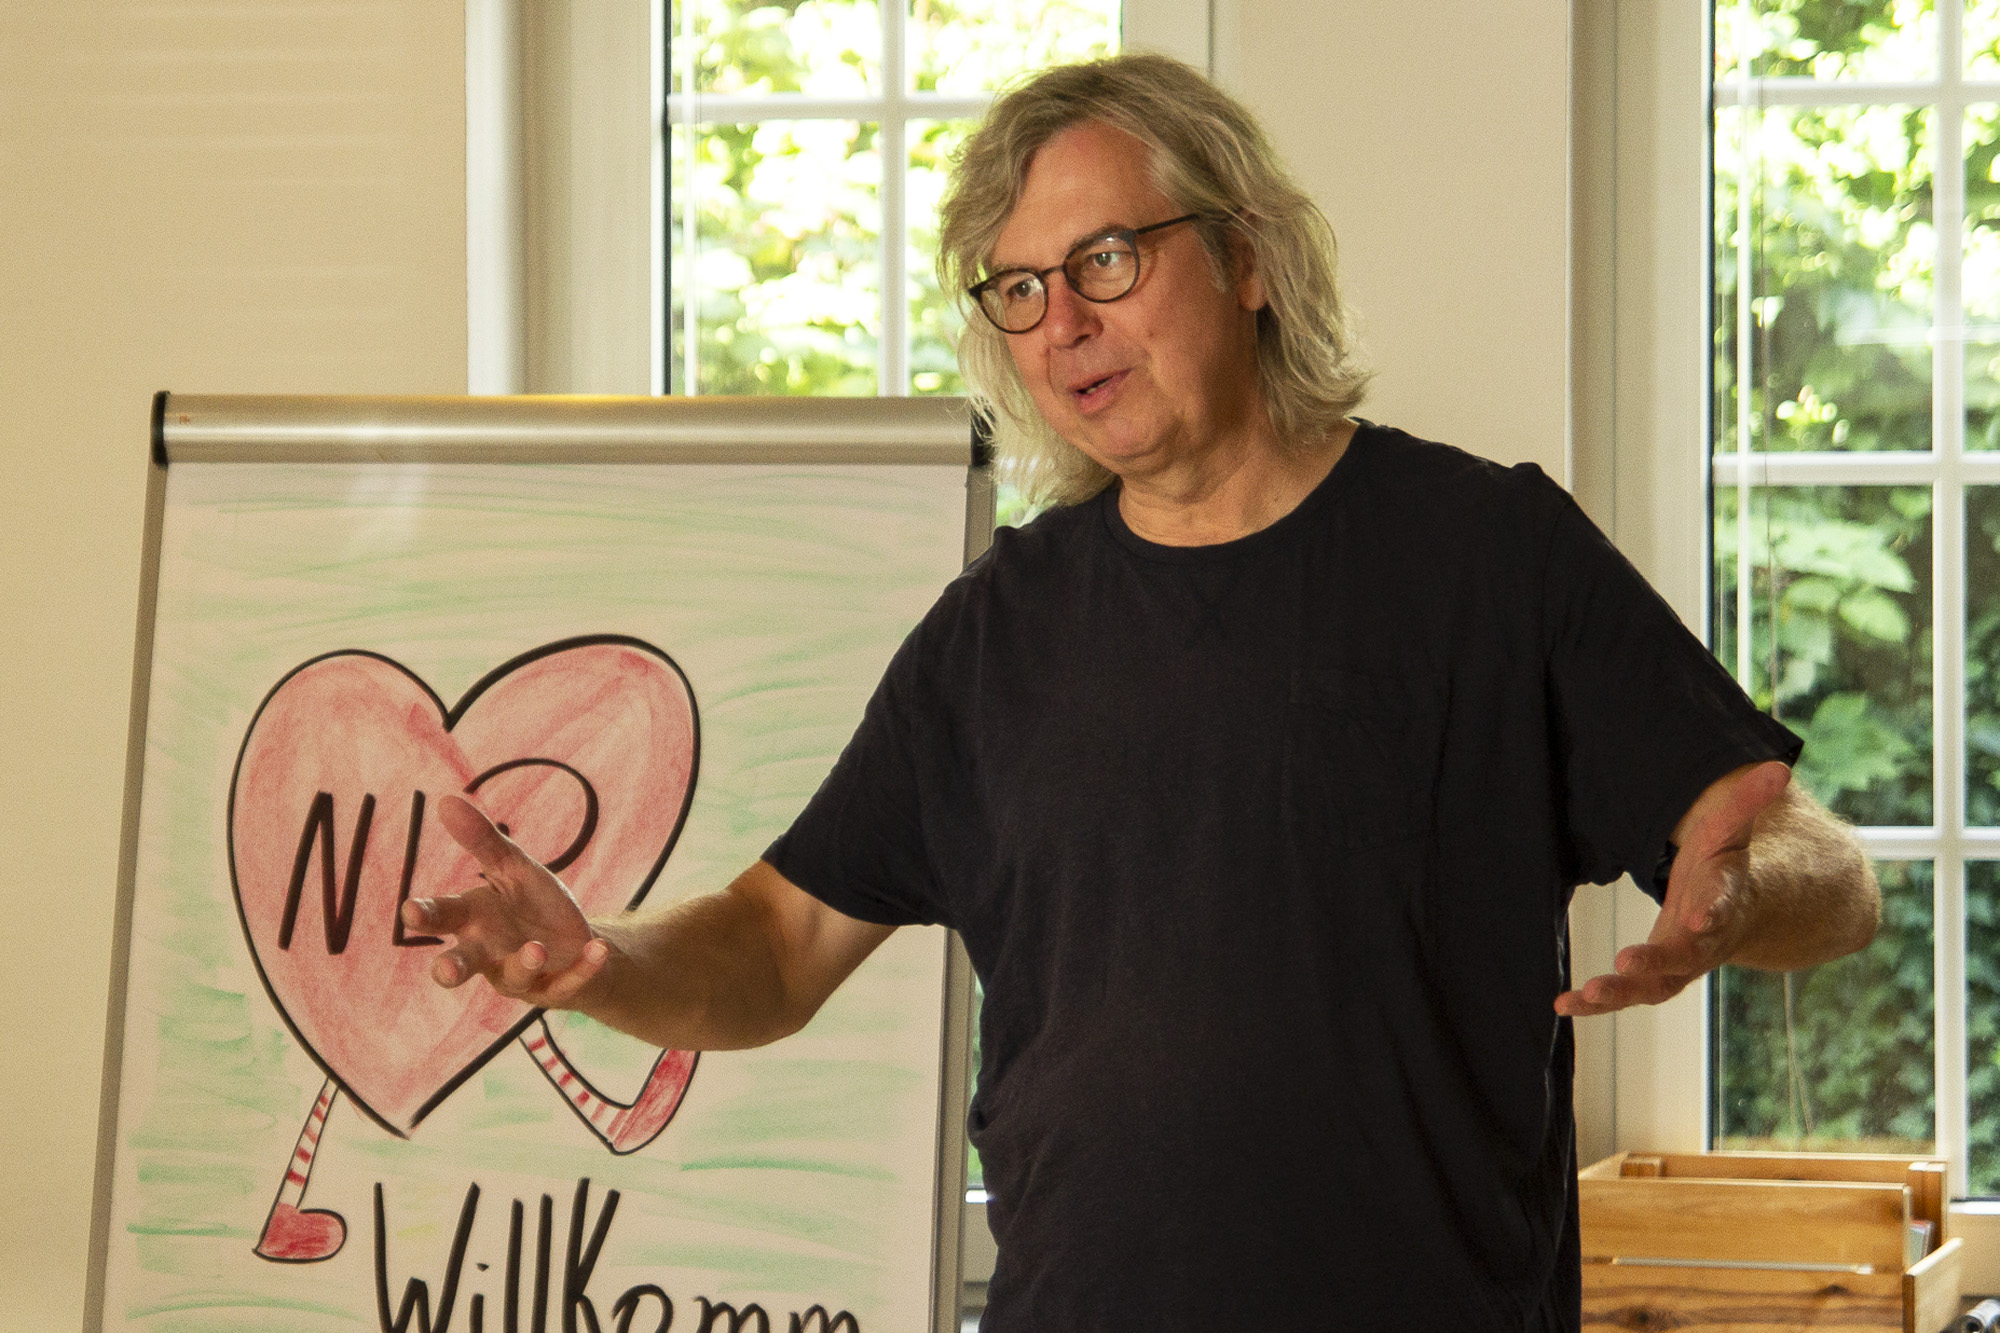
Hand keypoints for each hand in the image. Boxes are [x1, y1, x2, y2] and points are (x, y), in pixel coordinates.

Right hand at [403, 794, 610, 1005]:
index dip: (424, 916)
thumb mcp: (513, 868)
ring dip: (525, 963)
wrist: (577, 940)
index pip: (442, 917)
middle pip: (462, 964)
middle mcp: (488, 954)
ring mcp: (522, 976)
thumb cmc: (532, 906)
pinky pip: (568, 982)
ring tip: (538, 948)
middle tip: (447, 972)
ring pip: (515, 977)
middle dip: (451, 969)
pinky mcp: (557, 988)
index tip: (411, 911)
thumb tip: (446, 800)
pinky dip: (583, 968)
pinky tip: (597, 948)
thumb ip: (482, 841)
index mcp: (472, 921)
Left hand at [1555, 761, 1791, 1017]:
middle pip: (1685, 957)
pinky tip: (1562, 1004)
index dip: (1713, 913)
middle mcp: (1705, 942)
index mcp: (1724, 903)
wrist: (1734, 915)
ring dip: (1619, 992)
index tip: (1699, 918)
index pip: (1722, 908)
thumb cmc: (1724, 867)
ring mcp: (1680, 966)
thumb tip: (1778, 767)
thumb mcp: (1732, 830)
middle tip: (1627, 962)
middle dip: (1658, 961)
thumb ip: (1747, 801)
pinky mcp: (1654, 978)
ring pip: (1653, 987)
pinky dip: (1595, 1004)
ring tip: (1584, 993)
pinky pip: (1626, 996)